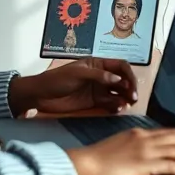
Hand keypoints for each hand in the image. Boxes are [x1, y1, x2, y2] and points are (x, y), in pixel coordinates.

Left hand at [8, 58, 137, 116]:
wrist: (40, 95)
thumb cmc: (57, 79)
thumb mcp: (78, 74)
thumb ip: (99, 76)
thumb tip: (119, 80)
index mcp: (98, 64)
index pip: (120, 66)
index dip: (129, 74)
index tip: (132, 86)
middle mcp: (101, 76)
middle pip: (122, 80)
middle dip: (130, 88)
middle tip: (134, 98)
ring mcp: (98, 90)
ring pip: (118, 93)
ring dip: (125, 98)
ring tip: (127, 105)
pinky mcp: (94, 102)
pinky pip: (109, 104)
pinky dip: (116, 106)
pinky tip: (117, 109)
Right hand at [68, 127, 174, 174]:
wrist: (86, 163)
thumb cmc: (97, 158)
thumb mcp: (119, 144)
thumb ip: (135, 145)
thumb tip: (147, 152)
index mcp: (139, 132)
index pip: (169, 132)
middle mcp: (145, 138)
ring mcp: (146, 151)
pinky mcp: (144, 165)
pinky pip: (171, 165)